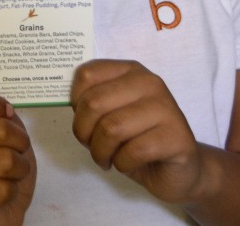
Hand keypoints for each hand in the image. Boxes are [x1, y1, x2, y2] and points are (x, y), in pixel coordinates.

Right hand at [0, 87, 35, 224]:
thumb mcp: (2, 134)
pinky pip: (4, 189)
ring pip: (6, 160)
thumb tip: (6, 112)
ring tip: (12, 173)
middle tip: (17, 151)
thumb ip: (1, 117)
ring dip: (21, 168)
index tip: (6, 114)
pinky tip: (2, 192)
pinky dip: (13, 191)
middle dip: (21, 141)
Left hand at [70, 59, 199, 203]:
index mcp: (130, 70)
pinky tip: (127, 164)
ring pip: (111, 128)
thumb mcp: (110, 113)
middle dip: (84, 132)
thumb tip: (60, 96)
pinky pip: (133, 151)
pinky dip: (121, 164)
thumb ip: (90, 101)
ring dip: (100, 152)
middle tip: (92, 146)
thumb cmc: (136, 139)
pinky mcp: (178, 137)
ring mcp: (167, 107)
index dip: (75, 103)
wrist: (180, 170)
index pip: (86, 74)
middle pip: (94, 103)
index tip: (83, 120)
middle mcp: (150, 82)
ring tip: (107, 158)